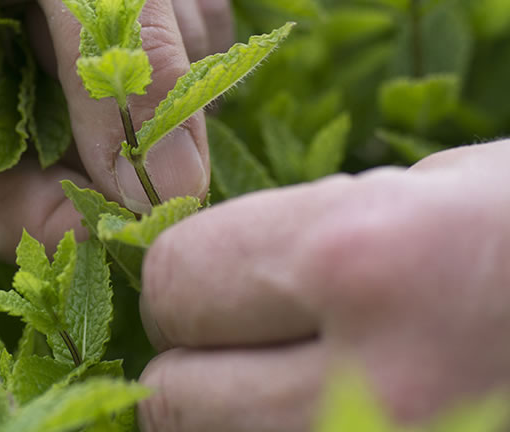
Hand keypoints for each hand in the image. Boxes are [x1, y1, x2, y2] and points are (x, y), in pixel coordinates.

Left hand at [138, 139, 509, 429]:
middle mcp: (367, 379)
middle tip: (238, 341)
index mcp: (357, 258)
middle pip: (175, 394)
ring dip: (227, 415)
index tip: (204, 279)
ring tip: (280, 377)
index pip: (173, 280)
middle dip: (190, 360)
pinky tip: (320, 409)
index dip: (177, 278)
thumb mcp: (424, 189)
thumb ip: (296, 228)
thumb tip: (204, 264)